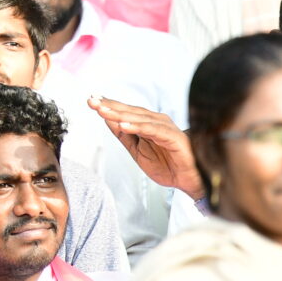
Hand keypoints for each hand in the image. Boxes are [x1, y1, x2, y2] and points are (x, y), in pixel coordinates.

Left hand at [88, 95, 204, 197]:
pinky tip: (124, 125)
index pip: (125, 111)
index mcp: (147, 124)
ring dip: (119, 113)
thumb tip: (107, 119)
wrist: (189, 181)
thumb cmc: (167, 165)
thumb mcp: (137, 151)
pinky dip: (138, 126)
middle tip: (92, 101)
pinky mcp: (173, 137)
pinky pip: (152, 130)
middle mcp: (156, 121)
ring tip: (102, 111)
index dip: (108, 105)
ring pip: (139, 118)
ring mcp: (165, 128)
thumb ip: (124, 135)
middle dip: (109, 106)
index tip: (91, 99)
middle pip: (129, 111)